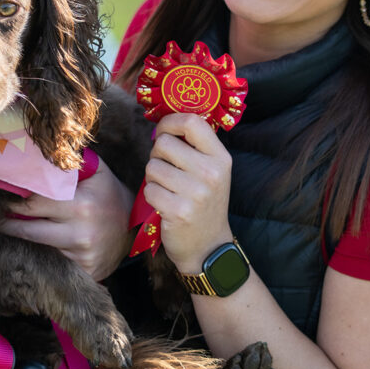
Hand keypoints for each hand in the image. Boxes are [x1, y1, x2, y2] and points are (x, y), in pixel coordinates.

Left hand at [0, 157, 134, 279]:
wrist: (136, 227)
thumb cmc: (109, 194)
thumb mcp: (97, 171)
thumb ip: (71, 163)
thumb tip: (37, 154)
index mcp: (81, 205)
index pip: (33, 204)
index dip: (12, 202)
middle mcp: (81, 233)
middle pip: (28, 231)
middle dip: (5, 224)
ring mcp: (82, 256)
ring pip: (37, 249)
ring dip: (19, 242)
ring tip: (1, 232)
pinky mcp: (84, 272)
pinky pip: (53, 264)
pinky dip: (39, 257)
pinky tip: (27, 251)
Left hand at [143, 111, 232, 272]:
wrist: (208, 246)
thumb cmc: (204, 202)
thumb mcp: (211, 171)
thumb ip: (193, 146)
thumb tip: (163, 122)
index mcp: (220, 157)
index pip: (192, 122)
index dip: (170, 122)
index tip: (164, 131)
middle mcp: (211, 173)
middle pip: (164, 143)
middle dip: (157, 155)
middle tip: (167, 170)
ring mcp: (196, 193)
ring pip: (152, 167)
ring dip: (153, 178)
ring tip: (168, 189)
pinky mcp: (179, 211)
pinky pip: (149, 189)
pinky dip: (152, 196)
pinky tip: (165, 204)